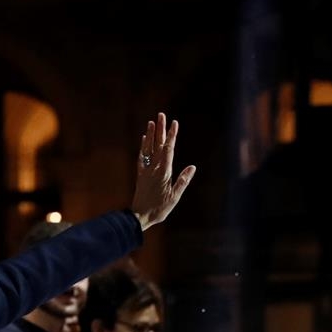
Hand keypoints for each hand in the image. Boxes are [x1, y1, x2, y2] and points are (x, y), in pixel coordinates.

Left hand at [131, 112, 195, 229]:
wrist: (139, 216)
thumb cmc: (159, 208)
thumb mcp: (175, 196)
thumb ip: (183, 181)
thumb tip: (192, 167)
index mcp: (163, 172)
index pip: (168, 150)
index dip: (171, 136)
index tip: (174, 123)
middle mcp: (153, 168)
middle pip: (158, 145)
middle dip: (161, 129)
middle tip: (162, 115)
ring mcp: (146, 170)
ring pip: (148, 148)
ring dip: (150, 134)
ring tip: (152, 121)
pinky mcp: (140, 174)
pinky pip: (141, 157)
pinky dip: (143, 147)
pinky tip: (144, 139)